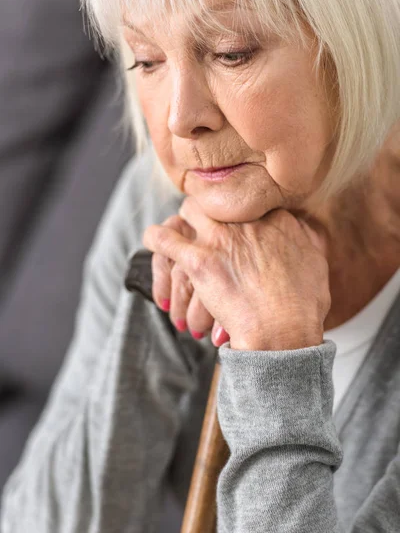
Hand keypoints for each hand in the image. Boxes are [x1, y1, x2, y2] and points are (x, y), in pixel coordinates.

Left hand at [144, 198, 329, 350]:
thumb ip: (305, 241)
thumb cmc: (303, 306)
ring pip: (190, 210)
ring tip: (180, 232)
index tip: (234, 223)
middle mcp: (246, 221)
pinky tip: (154, 239)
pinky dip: (156, 238)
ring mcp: (220, 239)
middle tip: (206, 225)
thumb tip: (302, 232)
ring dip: (185, 222)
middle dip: (210, 210)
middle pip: (218, 200)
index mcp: (276, 219)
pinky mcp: (198, 261)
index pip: (248, 200)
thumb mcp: (315, 263)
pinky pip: (164, 239)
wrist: (284, 332)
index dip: (237, 212)